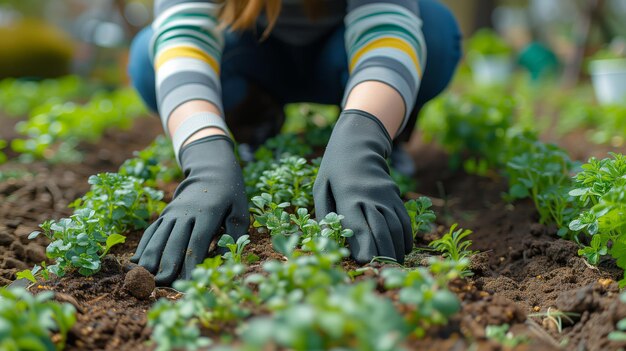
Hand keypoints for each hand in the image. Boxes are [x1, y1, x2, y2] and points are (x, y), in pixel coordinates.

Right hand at [131, 135, 248, 284]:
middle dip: (167, 265)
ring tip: (145, 279)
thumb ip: (234, 235)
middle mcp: (186, 213)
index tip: (188, 283)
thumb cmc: (230, 196)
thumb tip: (224, 260)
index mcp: (208, 213)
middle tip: (163, 286)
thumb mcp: (240, 212)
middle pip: (174, 243)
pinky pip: (152, 231)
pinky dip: (143, 247)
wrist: (212, 171)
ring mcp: (172, 212)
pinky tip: (136, 263)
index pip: (197, 243)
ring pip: (158, 237)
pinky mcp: (165, 214)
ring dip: (151, 259)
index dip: (191, 264)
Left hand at [313, 109, 412, 262]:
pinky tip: (402, 249)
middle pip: (382, 229)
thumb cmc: (333, 169)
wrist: (358, 142)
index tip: (364, 263)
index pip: (359, 227)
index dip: (364, 247)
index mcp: (348, 196)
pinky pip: (404, 219)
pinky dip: (405, 237)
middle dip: (383, 254)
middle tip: (382, 270)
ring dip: (396, 249)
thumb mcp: (321, 187)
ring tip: (392, 265)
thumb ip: (325, 213)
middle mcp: (370, 196)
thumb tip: (329, 239)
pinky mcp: (395, 195)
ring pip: (396, 226)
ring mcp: (386, 195)